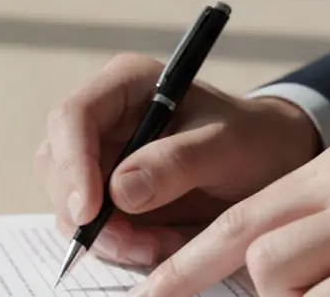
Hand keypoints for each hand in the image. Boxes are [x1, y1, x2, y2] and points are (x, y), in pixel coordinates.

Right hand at [33, 53, 322, 265]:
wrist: (271, 164)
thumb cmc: (253, 140)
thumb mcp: (226, 146)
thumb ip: (177, 163)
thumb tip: (118, 191)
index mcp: (125, 85)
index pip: (73, 117)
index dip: (73, 164)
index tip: (90, 212)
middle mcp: (102, 118)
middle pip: (58, 164)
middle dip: (89, 211)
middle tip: (134, 244)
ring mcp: (100, 157)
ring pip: (70, 201)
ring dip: (109, 235)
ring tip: (163, 244)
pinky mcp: (107, 193)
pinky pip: (94, 226)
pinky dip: (122, 245)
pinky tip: (161, 244)